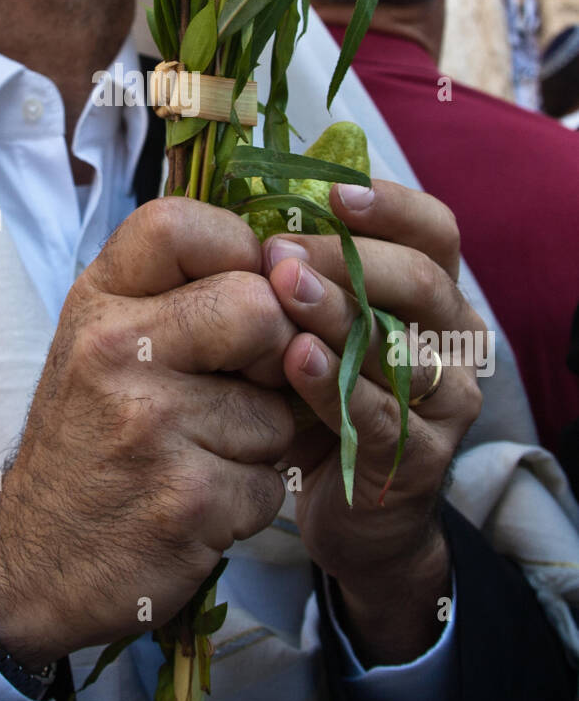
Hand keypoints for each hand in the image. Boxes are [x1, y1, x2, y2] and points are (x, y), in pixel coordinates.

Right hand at [0, 198, 297, 669]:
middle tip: (243, 382)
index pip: (181, 225)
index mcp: (98, 304)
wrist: (33, 559)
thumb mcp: (99, 342)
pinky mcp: (188, 500)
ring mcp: (152, 426)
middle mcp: (117, 352)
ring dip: (259, 440)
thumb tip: (282, 264)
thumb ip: (173, 294)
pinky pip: (270, 480)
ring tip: (200, 453)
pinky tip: (199, 501)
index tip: (241, 285)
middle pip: (258, 307)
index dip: (236, 249)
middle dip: (273, 352)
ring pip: (277, 408)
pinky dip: (247, 498)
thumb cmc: (85, 438)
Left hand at [262, 179, 483, 664]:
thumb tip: (247, 204)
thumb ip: (305, 272)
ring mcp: (445, 401)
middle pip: (420, 280)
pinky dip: (336, 384)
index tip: (332, 193)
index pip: (434, 231)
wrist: (348, 507)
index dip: (390, 206)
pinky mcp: (422, 458)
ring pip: (401, 346)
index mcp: (431, 293)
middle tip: (279, 251)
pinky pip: (381, 414)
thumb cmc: (323, 395)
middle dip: (347, 259)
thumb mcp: (320, 327)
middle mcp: (452, 339)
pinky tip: (295, 359)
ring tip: (282, 289)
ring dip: (338, 313)